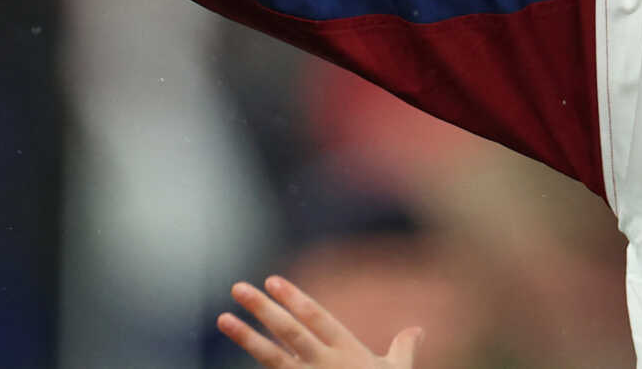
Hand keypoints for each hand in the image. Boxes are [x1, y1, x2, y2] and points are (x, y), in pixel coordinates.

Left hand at [219, 277, 423, 368]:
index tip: (272, 280)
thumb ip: (403, 350)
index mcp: (348, 353)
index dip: (295, 298)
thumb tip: (418, 330)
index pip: (317, 319)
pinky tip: (237, 354)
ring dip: (246, 337)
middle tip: (238, 288)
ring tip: (223, 318)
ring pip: (272, 357)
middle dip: (263, 308)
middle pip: (289, 332)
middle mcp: (325, 366)